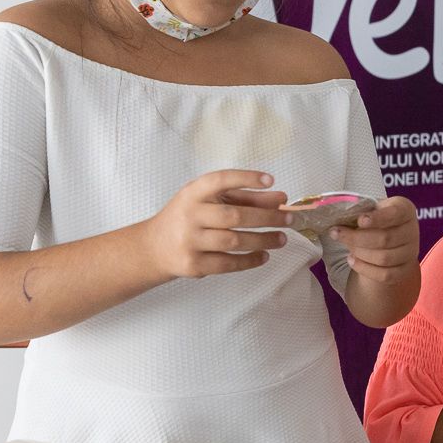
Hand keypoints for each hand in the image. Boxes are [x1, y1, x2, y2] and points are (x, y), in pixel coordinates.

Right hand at [139, 170, 288, 279]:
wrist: (154, 247)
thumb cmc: (189, 218)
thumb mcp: (210, 202)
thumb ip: (244, 197)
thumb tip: (280, 199)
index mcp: (192, 193)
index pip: (220, 181)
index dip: (246, 178)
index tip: (271, 180)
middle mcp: (189, 215)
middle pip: (234, 215)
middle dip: (267, 217)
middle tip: (289, 218)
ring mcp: (190, 241)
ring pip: (234, 241)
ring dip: (263, 240)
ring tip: (282, 238)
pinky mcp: (193, 264)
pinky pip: (228, 263)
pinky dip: (250, 260)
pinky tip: (263, 255)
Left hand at [330, 195, 418, 285]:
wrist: (386, 237)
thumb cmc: (374, 219)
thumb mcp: (369, 208)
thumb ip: (357, 210)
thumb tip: (333, 213)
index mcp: (404, 209)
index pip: (395, 213)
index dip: (378, 218)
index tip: (360, 220)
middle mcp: (412, 231)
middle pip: (385, 239)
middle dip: (357, 238)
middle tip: (336, 233)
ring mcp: (410, 252)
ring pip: (384, 258)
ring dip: (360, 253)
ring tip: (346, 247)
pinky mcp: (404, 270)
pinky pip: (385, 275)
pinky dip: (365, 269)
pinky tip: (352, 260)